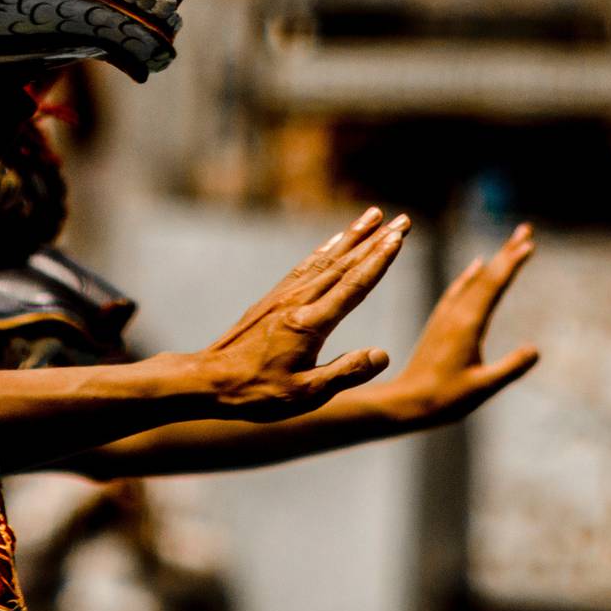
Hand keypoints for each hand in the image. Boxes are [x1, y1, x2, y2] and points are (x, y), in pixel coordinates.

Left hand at [196, 207, 408, 421]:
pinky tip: (333, 242)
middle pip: (344, 264)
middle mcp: (298, 302)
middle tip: (402, 219)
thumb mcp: (306, 394)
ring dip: (351, 236)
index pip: (354, 286)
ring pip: (325, 259)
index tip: (398, 236)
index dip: (379, 260)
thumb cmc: (257, 393)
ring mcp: (283, 297)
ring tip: (371, 215)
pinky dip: (323, 250)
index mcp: (310, 324)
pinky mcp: (272, 299)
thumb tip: (382, 355)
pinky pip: (304, 266)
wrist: (208, 380)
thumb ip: (345, 373)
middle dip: (375, 240)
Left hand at [389, 224, 538, 427]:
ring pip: (473, 280)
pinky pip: (458, 290)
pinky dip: (471, 275)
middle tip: (526, 229)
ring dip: (493, 262)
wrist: (405, 401)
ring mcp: (446, 316)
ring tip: (510, 246)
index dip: (511, 263)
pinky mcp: (440, 322)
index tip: (528, 243)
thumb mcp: (484, 387)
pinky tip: (476, 267)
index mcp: (467, 324)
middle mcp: (455, 313)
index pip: (493, 285)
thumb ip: (510, 368)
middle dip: (507, 252)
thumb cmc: (445, 399)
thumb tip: (535, 349)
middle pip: (486, 276)